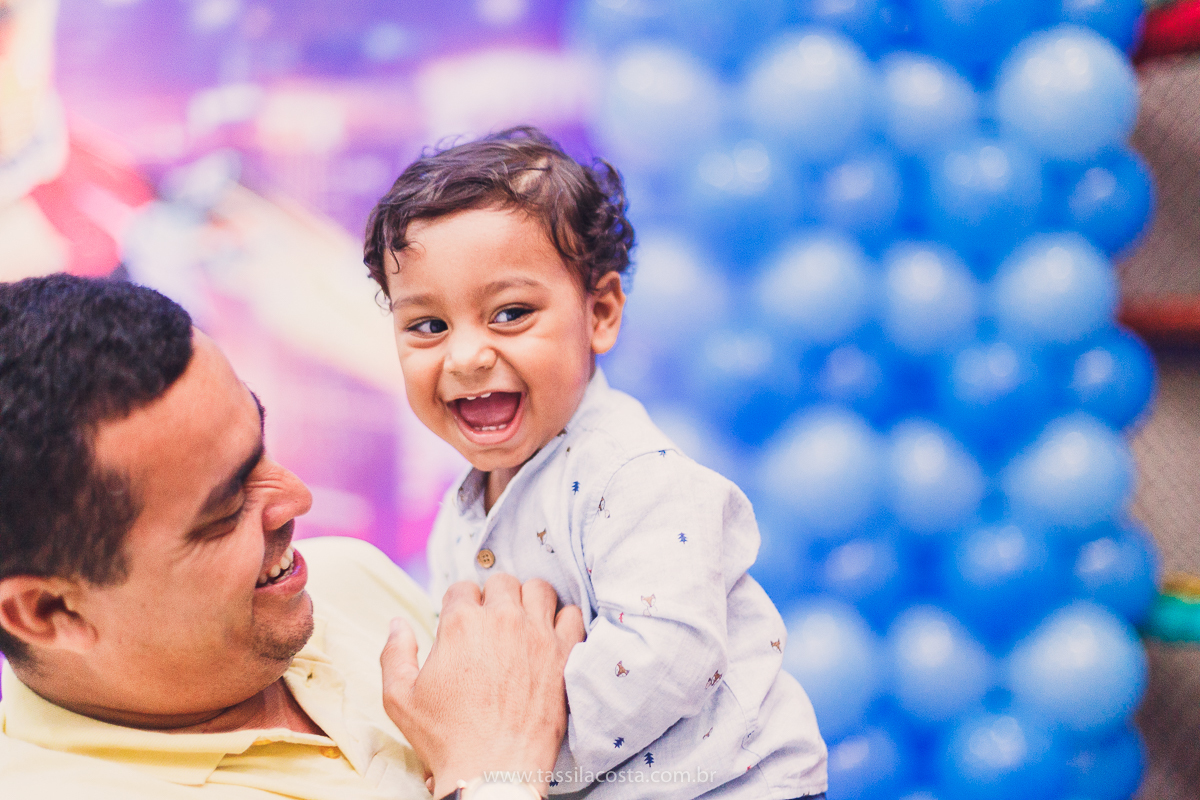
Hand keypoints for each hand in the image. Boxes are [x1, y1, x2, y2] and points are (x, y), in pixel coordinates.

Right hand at [381, 575, 584, 797]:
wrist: (493, 771)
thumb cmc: (446, 738)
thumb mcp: (400, 698)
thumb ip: (395, 653)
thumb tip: (398, 624)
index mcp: (461, 623)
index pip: (463, 588)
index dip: (460, 605)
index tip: (464, 625)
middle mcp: (502, 619)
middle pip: (502, 582)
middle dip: (494, 598)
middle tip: (492, 625)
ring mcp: (537, 634)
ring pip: (539, 589)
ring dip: (529, 600)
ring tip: (523, 623)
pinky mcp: (564, 654)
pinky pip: (572, 615)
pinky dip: (563, 620)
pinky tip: (552, 637)